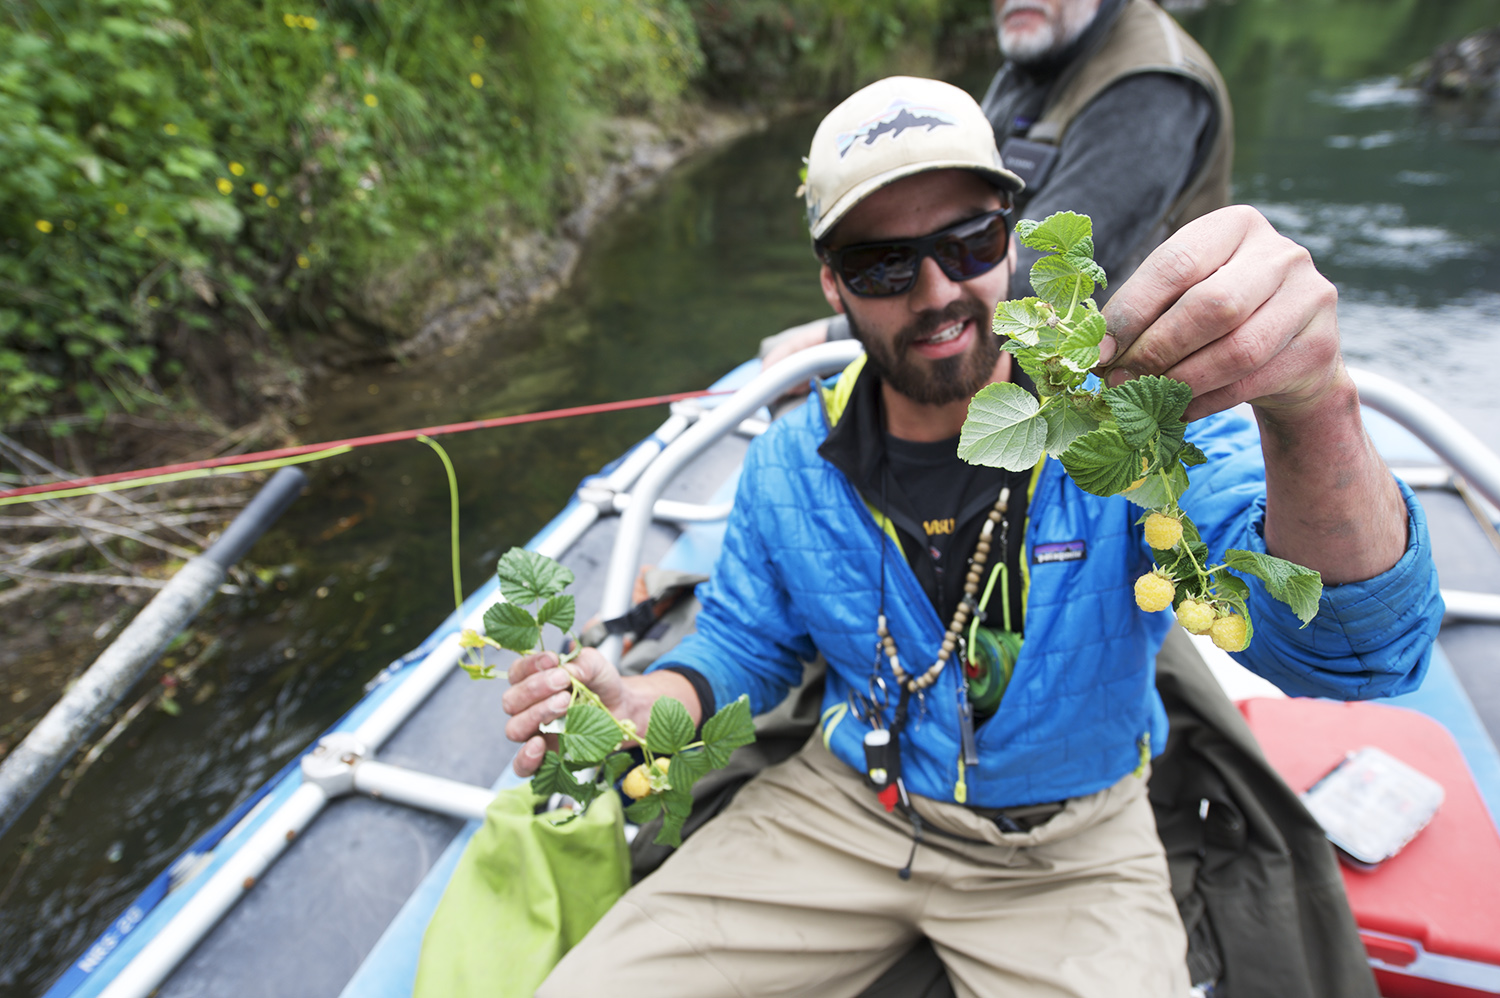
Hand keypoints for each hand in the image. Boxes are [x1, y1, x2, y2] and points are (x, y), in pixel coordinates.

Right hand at [501, 647, 626, 776]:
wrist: (622, 710)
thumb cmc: (601, 685)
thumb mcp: (596, 666)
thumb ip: (580, 663)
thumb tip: (565, 670)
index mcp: (531, 682)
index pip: (516, 673)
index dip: (530, 665)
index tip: (553, 660)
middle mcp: (526, 708)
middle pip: (511, 701)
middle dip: (535, 688)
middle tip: (562, 681)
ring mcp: (533, 734)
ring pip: (514, 728)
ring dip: (537, 714)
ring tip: (565, 704)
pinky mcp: (544, 759)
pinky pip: (522, 766)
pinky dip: (526, 757)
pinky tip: (539, 745)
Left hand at [1099, 205, 1345, 422]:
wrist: (1294, 354)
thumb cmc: (1221, 319)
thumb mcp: (1186, 295)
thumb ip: (1148, 310)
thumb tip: (1095, 349)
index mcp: (1236, 226)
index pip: (1177, 263)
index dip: (1132, 310)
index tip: (1099, 349)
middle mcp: (1281, 254)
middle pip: (1210, 306)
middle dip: (1156, 349)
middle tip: (1118, 379)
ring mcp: (1310, 298)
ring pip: (1236, 351)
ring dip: (1179, 380)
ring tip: (1143, 397)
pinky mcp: (1320, 347)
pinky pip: (1250, 383)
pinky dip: (1204, 401)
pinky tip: (1177, 409)